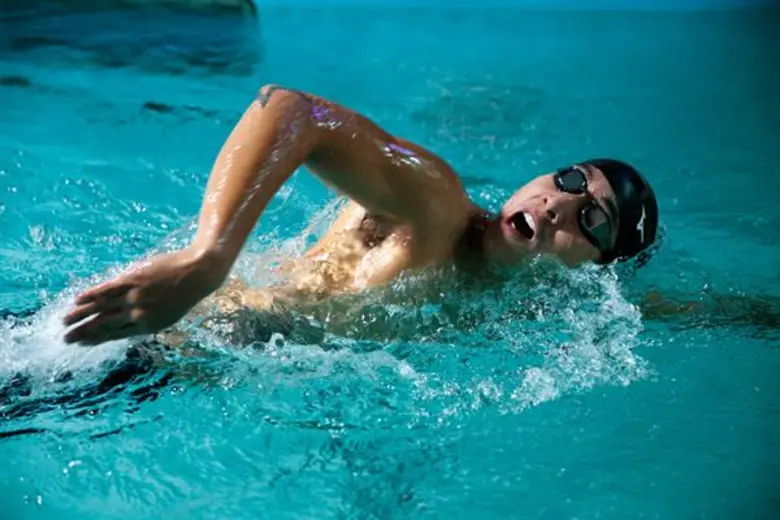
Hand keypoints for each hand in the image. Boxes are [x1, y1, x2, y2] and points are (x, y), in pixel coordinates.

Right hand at [63, 248, 226, 345]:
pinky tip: (78, 299)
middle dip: (84, 332)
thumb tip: (127, 322)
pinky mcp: (133, 279)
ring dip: (81, 315)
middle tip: (66, 339)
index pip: (116, 335)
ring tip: (65, 321)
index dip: (97, 339)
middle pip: (105, 324)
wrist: (198, 273)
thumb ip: (146, 318)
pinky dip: (92, 294)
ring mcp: (135, 296)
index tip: (83, 343)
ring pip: (102, 308)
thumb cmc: (184, 294)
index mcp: (148, 326)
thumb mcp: (168, 314)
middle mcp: (138, 313)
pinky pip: (108, 289)